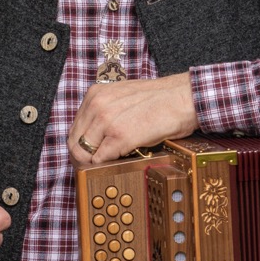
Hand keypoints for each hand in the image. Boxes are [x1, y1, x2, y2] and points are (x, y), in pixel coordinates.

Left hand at [69, 73, 198, 165]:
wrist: (184, 98)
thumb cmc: (159, 99)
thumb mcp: (122, 96)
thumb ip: (105, 110)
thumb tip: (94, 135)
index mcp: (95, 94)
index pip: (75, 128)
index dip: (80, 145)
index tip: (88, 155)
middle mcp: (97, 105)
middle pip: (75, 142)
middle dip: (83, 158)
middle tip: (94, 166)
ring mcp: (107, 121)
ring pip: (84, 153)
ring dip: (95, 162)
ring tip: (109, 164)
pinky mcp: (120, 137)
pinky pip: (101, 160)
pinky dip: (108, 165)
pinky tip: (121, 161)